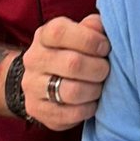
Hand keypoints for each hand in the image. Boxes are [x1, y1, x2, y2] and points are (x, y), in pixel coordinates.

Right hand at [22, 14, 109, 129]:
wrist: (43, 79)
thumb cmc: (73, 51)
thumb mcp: (81, 33)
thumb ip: (93, 27)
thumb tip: (101, 26)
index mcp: (45, 35)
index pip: (61, 32)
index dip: (89, 39)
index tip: (105, 47)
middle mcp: (34, 59)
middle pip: (72, 64)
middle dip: (99, 68)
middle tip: (107, 70)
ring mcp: (32, 86)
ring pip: (72, 92)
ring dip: (94, 90)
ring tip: (100, 87)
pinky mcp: (37, 110)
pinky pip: (70, 114)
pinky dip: (87, 109)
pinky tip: (92, 103)